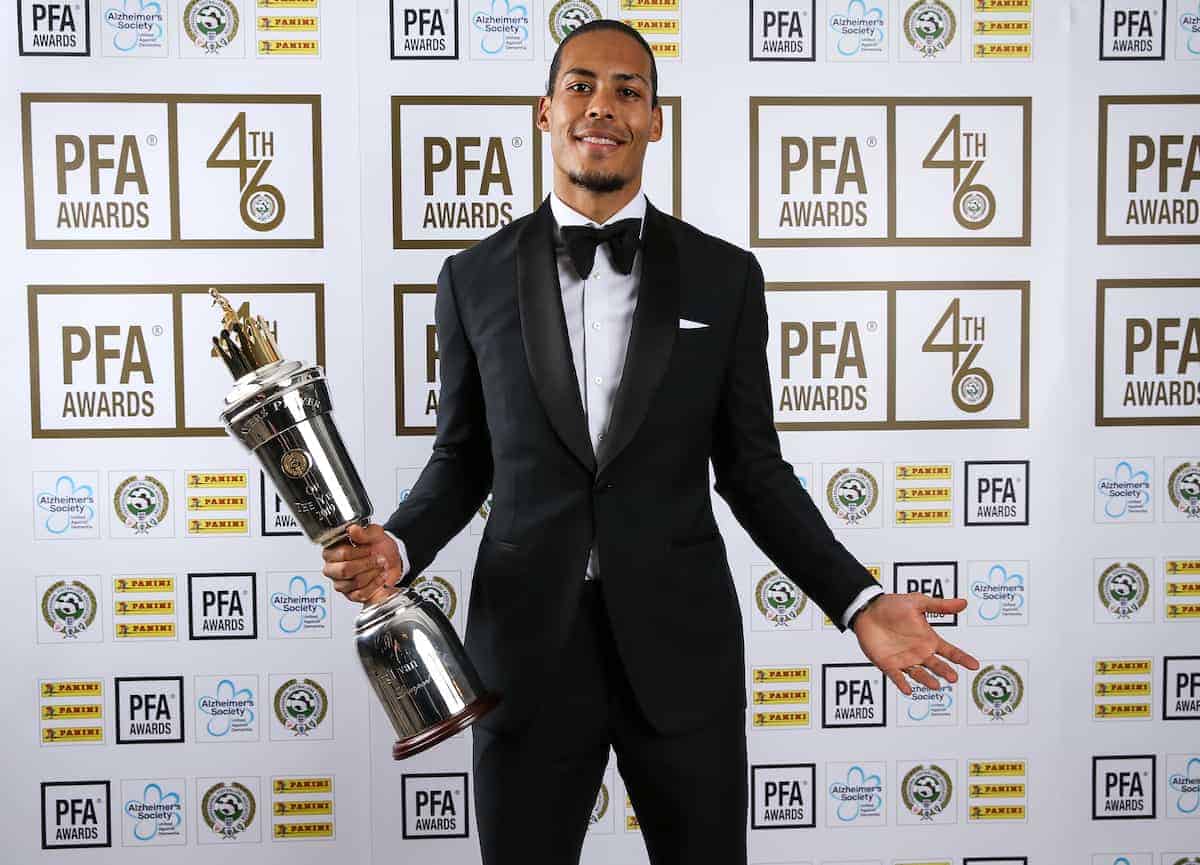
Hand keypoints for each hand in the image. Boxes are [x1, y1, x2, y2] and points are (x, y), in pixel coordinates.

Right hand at [321, 523, 403, 602]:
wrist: (392, 560)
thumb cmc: (378, 546)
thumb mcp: (375, 534)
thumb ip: (364, 532)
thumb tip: (353, 529)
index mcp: (332, 551)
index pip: (341, 554)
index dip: (359, 552)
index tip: (370, 548)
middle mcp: (333, 568)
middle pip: (344, 570)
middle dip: (366, 564)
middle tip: (378, 558)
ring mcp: (341, 583)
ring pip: (354, 582)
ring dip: (373, 573)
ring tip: (381, 566)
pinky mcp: (351, 595)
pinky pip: (361, 594)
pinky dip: (375, 584)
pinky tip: (381, 576)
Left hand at [851, 593, 979, 695]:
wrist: (867, 610)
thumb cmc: (892, 606)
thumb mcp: (918, 603)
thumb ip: (940, 606)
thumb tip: (963, 603)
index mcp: (928, 639)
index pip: (950, 651)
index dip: (962, 658)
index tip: (974, 665)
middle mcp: (919, 652)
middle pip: (936, 665)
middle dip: (945, 671)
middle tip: (953, 677)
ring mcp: (904, 659)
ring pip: (919, 674)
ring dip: (927, 680)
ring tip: (935, 685)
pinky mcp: (888, 664)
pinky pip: (897, 676)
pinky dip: (902, 683)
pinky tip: (908, 689)